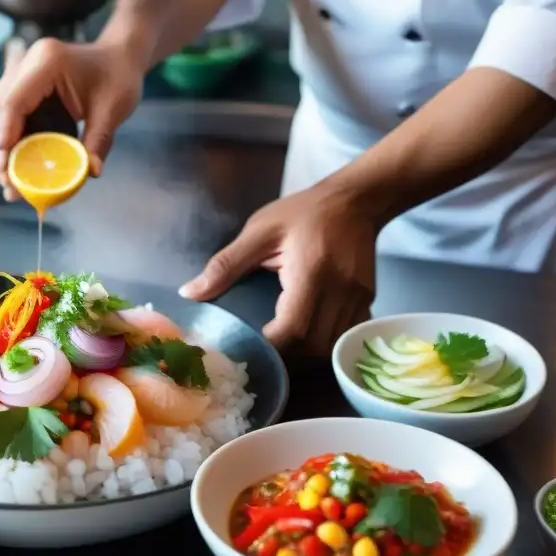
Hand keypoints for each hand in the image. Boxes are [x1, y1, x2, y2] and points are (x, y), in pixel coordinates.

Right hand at [0, 37, 144, 200]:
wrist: (116, 58)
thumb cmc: (117, 77)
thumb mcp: (113, 108)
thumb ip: (100, 140)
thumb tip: (91, 172)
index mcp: (47, 62)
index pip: (14, 100)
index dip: (5, 135)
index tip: (4, 166)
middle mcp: (26, 65)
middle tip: (10, 186)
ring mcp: (19, 75)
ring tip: (11, 184)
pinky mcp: (19, 89)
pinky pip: (3, 118)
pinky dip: (8, 145)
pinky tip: (16, 168)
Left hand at [179, 185, 376, 355]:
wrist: (355, 200)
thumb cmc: (303, 212)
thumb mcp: (259, 231)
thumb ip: (224, 265)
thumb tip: (188, 293)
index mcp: (310, 272)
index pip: (293, 328)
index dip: (271, 345)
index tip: (251, 343)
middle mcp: (339, 290)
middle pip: (314, 345)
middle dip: (287, 354)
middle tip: (264, 347)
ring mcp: (358, 298)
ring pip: (331, 346)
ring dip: (306, 353)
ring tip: (283, 342)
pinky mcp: (367, 300)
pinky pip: (345, 336)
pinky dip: (324, 342)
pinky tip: (307, 332)